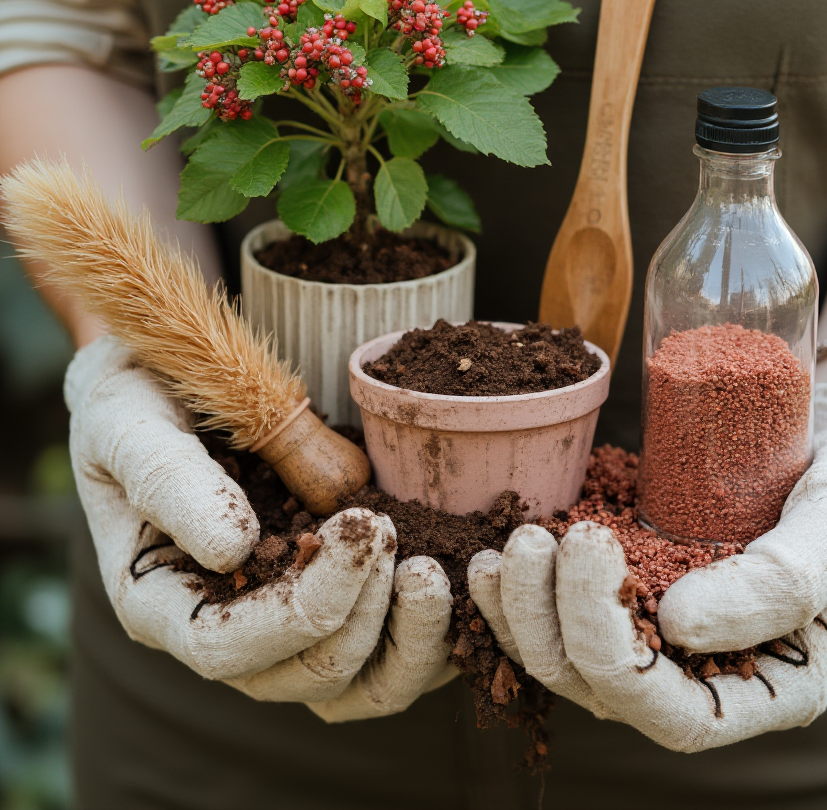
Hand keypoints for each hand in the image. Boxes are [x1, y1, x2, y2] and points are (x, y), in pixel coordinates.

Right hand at [67, 336, 453, 717]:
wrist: (165, 380)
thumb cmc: (135, 400)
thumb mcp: (131, 424)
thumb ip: (172, 482)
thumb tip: (232, 551)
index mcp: (162, 601)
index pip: (229, 649)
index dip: (303, 606)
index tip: (359, 528)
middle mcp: (224, 625)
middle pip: (304, 677)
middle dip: (361, 616)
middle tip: (389, 528)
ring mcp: (281, 619)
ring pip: (356, 683)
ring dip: (407, 638)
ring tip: (432, 565)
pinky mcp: (329, 595)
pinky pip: (388, 647)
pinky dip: (431, 628)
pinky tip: (458, 577)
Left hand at [469, 383, 826, 749]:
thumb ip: (783, 582)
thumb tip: (678, 625)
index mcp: (769, 687)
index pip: (675, 717)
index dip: (613, 655)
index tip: (591, 553)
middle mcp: (708, 675)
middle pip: (605, 692)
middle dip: (553, 624)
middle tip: (536, 539)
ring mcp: (666, 638)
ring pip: (570, 662)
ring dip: (523, 613)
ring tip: (511, 545)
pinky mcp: (637, 593)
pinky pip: (563, 618)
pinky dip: (522, 595)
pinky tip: (498, 552)